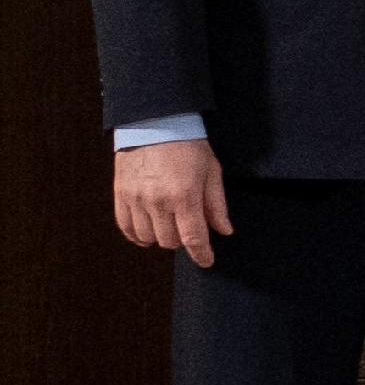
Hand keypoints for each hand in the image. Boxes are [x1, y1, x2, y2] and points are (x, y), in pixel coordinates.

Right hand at [112, 138, 232, 267]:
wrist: (154, 123)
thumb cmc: (188, 145)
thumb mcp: (211, 172)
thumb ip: (216, 205)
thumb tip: (224, 231)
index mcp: (184, 196)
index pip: (193, 238)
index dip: (202, 254)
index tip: (207, 261)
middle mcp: (158, 201)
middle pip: (169, 242)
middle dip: (182, 241)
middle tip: (188, 229)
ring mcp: (136, 199)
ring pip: (147, 238)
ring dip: (160, 237)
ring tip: (169, 225)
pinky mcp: (120, 195)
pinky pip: (125, 227)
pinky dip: (137, 235)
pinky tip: (147, 231)